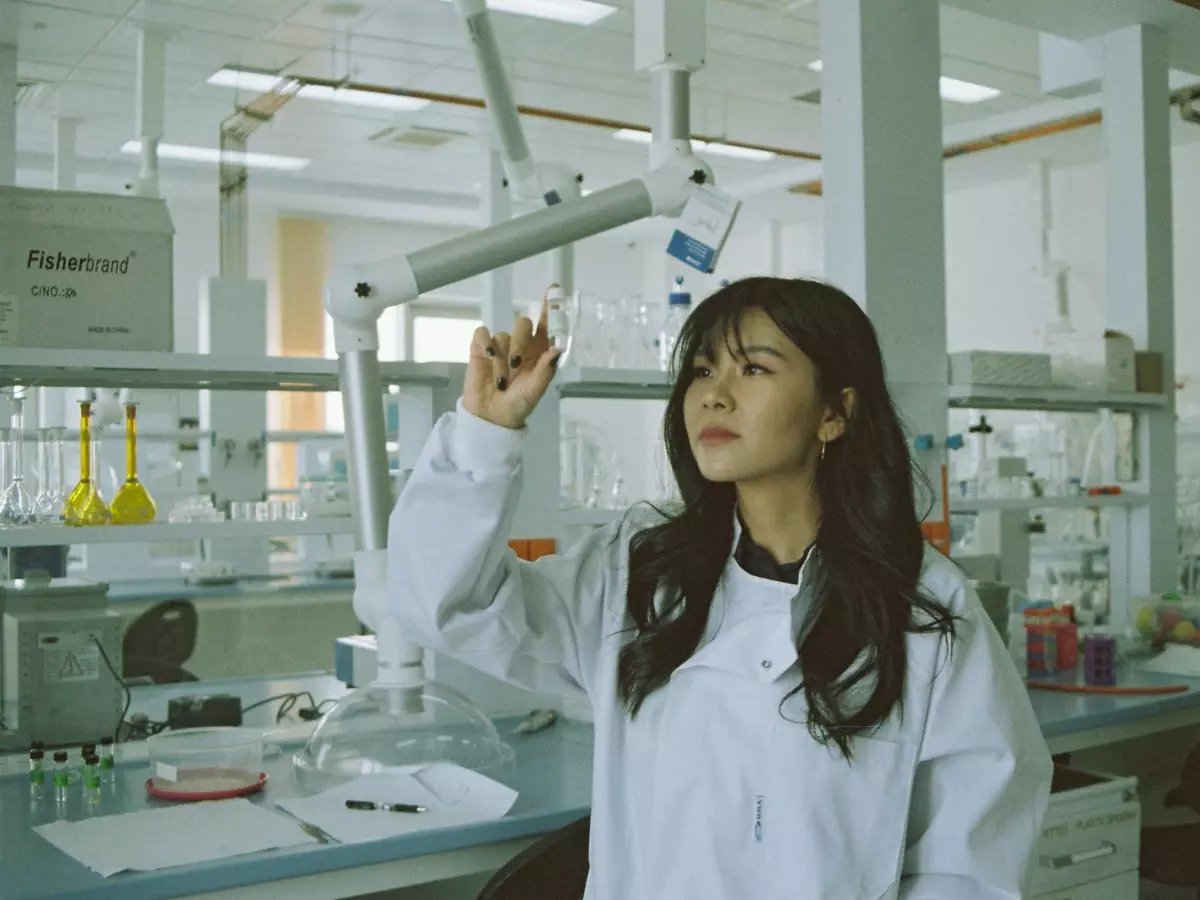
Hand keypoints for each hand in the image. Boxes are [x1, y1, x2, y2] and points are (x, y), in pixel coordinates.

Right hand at [463, 302, 562, 429]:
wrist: (491, 417)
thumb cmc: (517, 404)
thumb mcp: (536, 390)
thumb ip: (546, 369)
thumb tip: (557, 348)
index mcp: (538, 353)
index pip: (545, 325)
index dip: (550, 307)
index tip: (553, 289)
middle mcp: (520, 346)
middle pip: (523, 323)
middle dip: (521, 341)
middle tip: (517, 364)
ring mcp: (500, 346)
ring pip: (504, 334)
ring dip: (503, 358)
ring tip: (501, 379)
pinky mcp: (480, 349)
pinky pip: (484, 334)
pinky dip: (486, 344)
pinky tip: (487, 357)